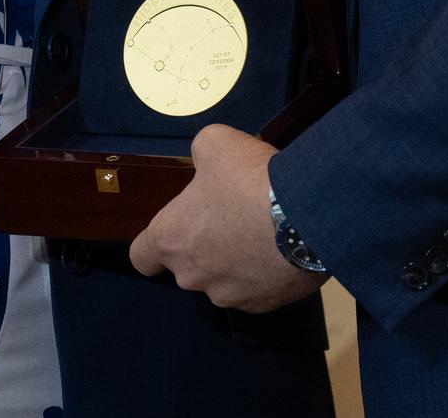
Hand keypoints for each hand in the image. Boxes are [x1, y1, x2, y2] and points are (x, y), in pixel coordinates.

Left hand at [129, 125, 327, 311]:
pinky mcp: (263, 305)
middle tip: (233, 215)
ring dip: (236, 260)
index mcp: (171, 239)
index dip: (154, 244)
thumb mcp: (216, 143)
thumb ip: (201, 153)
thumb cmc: (249, 180)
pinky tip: (283, 247)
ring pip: (223, 279)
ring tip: (264, 231)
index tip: (175, 230)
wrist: (306, 216)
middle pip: (188, 265)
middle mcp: (192, 275)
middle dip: (206, 244)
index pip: (141, 256)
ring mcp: (229, 295)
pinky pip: (256, 289)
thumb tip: (206, 160)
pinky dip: (265, 273)